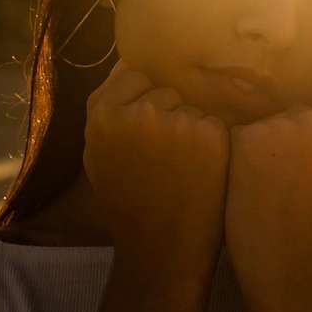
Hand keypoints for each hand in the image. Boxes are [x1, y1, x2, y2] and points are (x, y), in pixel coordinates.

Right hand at [83, 58, 229, 269]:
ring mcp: (177, 121)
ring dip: (192, 127)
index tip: (147, 128)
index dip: (143, 99)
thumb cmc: (128, 202)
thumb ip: (107, 111)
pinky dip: (212, 142)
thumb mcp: (97, 154)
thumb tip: (127, 66)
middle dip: (168, 112)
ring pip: (191, 106)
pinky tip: (201, 171)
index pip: (132, 74)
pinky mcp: (210, 133)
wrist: (162, 245)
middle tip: (166, 155)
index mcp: (104, 114)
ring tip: (183, 165)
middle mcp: (139, 111)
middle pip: (165, 89)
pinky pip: (213, 123)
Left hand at [224, 106, 311, 287]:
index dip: (295, 155)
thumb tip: (284, 126)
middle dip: (273, 148)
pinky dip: (231, 165)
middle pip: (278, 119)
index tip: (301, 183)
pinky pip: (229, 142)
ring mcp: (281, 123)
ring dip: (250, 156)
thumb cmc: (307, 224)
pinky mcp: (247, 136)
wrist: (288, 259)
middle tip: (280, 189)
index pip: (305, 123)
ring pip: (254, 130)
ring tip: (262, 191)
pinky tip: (244, 190)